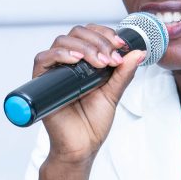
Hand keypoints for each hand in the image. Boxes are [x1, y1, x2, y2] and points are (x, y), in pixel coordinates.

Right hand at [32, 24, 143, 163]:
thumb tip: (139, 52)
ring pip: (62, 41)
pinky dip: (60, 54)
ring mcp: (55, 71)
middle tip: (111, 58)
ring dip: (84, 47)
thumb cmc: (93, 123)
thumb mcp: (114, 93)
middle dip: (98, 41)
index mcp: (86, 62)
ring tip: (99, 62)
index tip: (120, 45)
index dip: (105, 34)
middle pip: (77, 33)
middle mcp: (69, 63)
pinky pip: (43, 59)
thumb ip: (124, 73)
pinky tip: (76, 60)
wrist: (82, 146)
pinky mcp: (42, 82)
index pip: (91, 34)